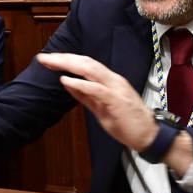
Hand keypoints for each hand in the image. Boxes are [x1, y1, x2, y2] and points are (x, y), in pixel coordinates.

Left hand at [36, 53, 156, 151]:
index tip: (49, 59)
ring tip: (51, 63)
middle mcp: (113, 80)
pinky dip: (80, 84)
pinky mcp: (116, 100)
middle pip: (85, 62)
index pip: (86, 64)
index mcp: (109, 80)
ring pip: (90, 69)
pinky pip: (96, 89)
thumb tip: (67, 83)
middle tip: (43, 57)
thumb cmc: (126, 123)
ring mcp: (116, 88)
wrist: (148, 135)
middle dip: (63, 58)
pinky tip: (66, 80)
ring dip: (68, 65)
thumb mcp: (100, 108)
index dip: (67, 60)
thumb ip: (85, 96)